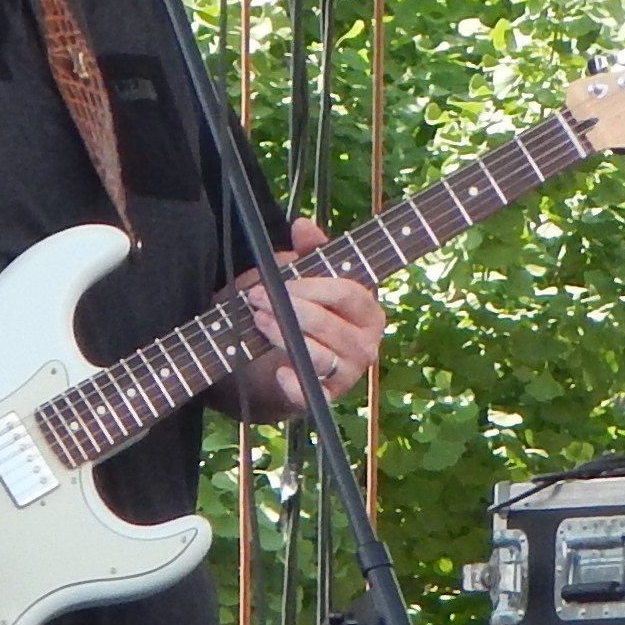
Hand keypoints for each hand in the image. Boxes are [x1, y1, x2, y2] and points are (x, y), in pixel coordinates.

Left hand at [229, 222, 384, 421]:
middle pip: (330, 324)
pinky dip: (295, 384)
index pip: (346, 294)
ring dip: (283, 336)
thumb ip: (310, 251)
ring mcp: (346, 375)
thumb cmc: (299, 312)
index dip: (309, 286)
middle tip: (257, 299)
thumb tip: (302, 225)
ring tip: (259, 322)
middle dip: (290, 308)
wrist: (279, 363)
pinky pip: (312, 395)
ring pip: (319, 356)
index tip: (277, 281)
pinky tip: (280, 373)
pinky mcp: (323, 399)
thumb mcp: (304, 278)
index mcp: (367, 311)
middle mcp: (365, 344)